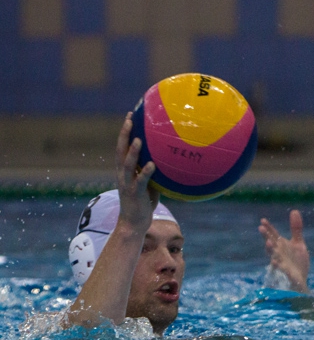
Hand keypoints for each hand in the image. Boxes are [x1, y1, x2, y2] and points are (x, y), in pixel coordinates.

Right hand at [115, 111, 157, 232]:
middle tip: (130, 120)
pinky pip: (140, 181)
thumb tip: (168, 158)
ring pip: (127, 164)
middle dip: (124, 135)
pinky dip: (146, 172)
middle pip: (120, 150)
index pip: (122, 147)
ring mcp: (127, 184)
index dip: (125, 132)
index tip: (130, 116)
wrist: (133, 223)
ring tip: (139, 139)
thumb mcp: (148, 183)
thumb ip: (153, 171)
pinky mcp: (135, 194)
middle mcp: (123, 174)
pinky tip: (152, 164)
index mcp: (124, 170)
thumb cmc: (143, 202)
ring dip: (133, 151)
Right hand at [259, 210, 309, 292]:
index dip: (268, 228)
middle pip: (272, 245)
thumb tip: (294, 210)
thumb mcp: (298, 243)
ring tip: (268, 243)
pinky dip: (278, 266)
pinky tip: (275, 262)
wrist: (301, 280)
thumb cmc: (297, 262)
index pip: (273, 236)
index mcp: (281, 247)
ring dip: (271, 250)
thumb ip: (296, 229)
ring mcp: (283, 264)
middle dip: (266, 237)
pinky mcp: (288, 274)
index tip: (262, 220)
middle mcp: (279, 254)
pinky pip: (283, 270)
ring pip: (275, 257)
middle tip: (260, 228)